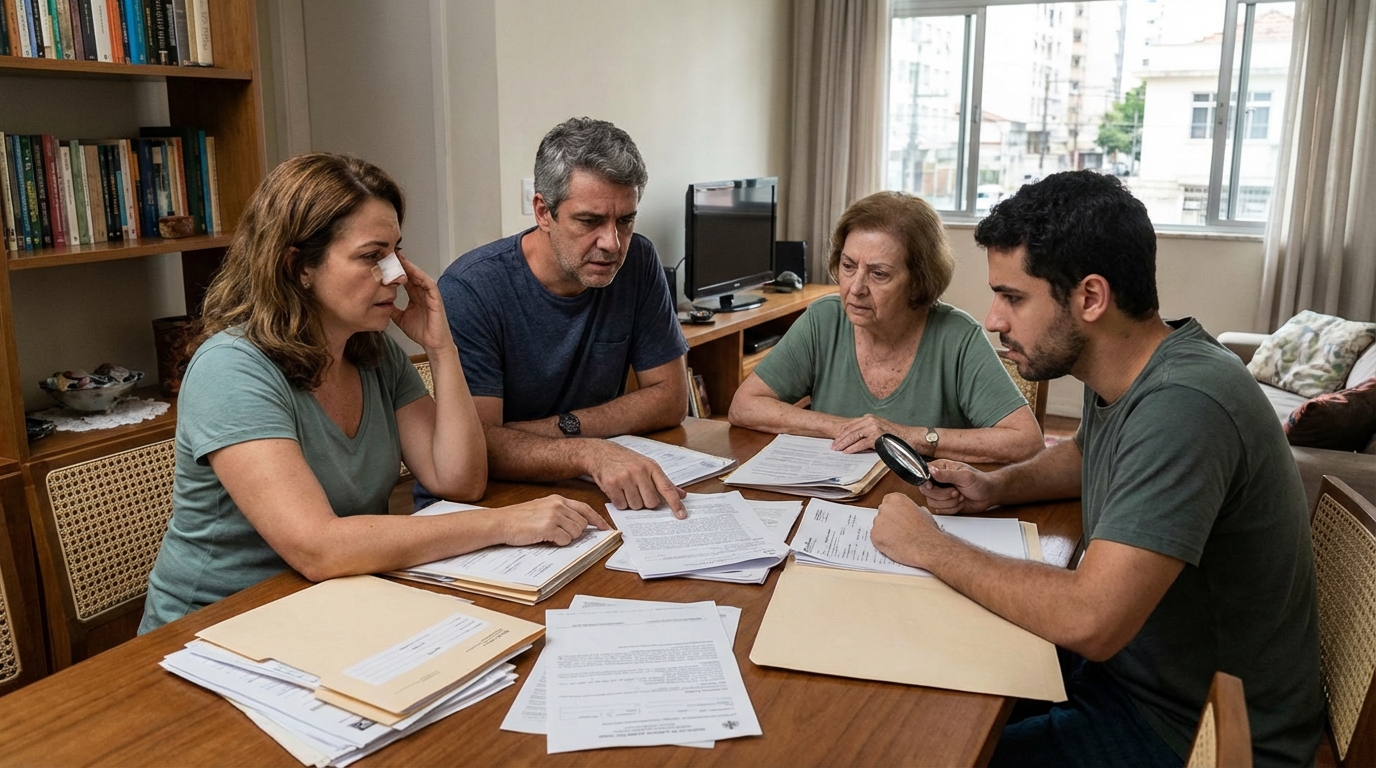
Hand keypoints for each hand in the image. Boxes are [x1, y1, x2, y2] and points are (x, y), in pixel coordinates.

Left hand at [389, 252, 453, 352]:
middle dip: (400, 263)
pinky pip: (428, 283)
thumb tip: (380, 304)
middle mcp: (423, 292)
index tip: (383, 263)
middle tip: (389, 253)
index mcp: (415, 296)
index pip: (404, 279)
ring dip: (409, 266)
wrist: (433, 344)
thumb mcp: (400, 318)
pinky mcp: (436, 297)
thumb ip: (393, 309)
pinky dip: (420, 276)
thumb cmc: (421, 332)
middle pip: (411, 273)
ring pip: (419, 275)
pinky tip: (411, 270)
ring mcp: (430, 294)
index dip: (395, 271)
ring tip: (398, 257)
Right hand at [493, 495, 607, 545]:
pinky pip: (565, 540)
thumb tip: (579, 525)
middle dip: (576, 533)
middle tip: (561, 535)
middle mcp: (558, 505)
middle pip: (582, 523)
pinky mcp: (548, 527)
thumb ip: (560, 512)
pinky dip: (559, 543)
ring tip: (551, 536)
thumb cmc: (519, 518)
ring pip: (576, 532)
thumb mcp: (542, 508)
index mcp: (558, 499)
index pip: (585, 508)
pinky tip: (546, 539)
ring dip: (567, 538)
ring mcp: (553, 515)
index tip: (605, 528)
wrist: (501, 522)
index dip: (597, 519)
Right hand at [586, 441, 687, 518]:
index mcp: (652, 467)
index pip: (667, 488)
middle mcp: (639, 471)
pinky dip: (620, 503)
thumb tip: (681, 495)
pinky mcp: (611, 484)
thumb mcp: (647, 466)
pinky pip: (621, 506)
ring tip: (627, 490)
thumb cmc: (627, 461)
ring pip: (636, 506)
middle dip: (646, 502)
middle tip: (639, 492)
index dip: (675, 503)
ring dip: (632, 503)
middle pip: (651, 503)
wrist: (601, 453)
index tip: (681, 515)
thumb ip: (663, 482)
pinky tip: (618, 491)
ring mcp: (625, 477)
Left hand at [831, 414, 902, 453]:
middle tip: (833, 446)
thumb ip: (867, 431)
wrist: (910, 437)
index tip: (835, 439)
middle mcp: (870, 420)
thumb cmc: (895, 436)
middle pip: (850, 430)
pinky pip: (861, 443)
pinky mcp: (877, 436)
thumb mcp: (878, 429)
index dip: (842, 433)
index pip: (851, 425)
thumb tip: (854, 439)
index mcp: (869, 418)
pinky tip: (847, 452)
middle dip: (840, 439)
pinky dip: (852, 448)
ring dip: (843, 444)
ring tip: (837, 450)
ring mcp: (873, 427)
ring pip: (853, 436)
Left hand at [871, 493, 942, 568]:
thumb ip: (913, 509)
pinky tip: (894, 545)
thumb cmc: (927, 532)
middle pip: (882, 513)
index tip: (897, 518)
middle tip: (898, 530)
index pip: (888, 501)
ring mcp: (878, 521)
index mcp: (896, 499)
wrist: (926, 548)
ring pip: (878, 526)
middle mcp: (885, 507)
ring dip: (885, 532)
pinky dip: (882, 542)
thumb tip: (914, 511)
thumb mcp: (924, 513)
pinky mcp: (874, 535)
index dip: (894, 512)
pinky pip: (876, 538)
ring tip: (899, 539)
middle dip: (888, 521)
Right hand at [918, 460, 997, 514]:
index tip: (932, 486)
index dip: (926, 482)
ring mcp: (940, 493)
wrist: (989, 495)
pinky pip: (940, 511)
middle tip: (956, 492)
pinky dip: (952, 509)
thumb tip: (931, 470)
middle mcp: (938, 481)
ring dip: (949, 503)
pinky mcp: (945, 504)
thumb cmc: (980, 481)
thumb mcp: (965, 476)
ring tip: (960, 496)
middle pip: (926, 491)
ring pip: (932, 503)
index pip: (923, 475)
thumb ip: (946, 475)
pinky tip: (960, 503)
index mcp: (941, 468)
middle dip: (942, 495)